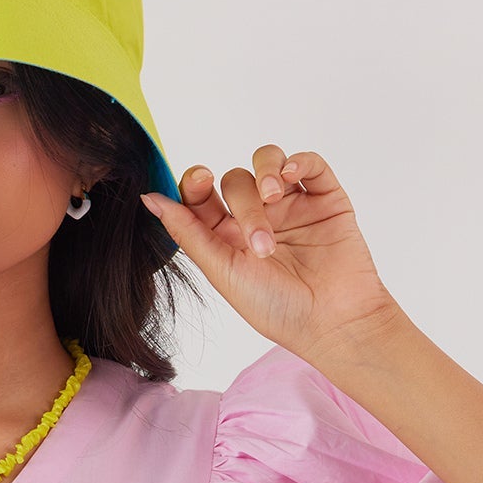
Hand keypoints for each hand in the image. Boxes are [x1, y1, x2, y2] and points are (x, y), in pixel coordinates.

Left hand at [142, 147, 401, 365]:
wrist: (333, 321)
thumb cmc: (277, 308)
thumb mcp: (223, 271)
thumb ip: (188, 232)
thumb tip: (148, 198)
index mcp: (226, 236)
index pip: (202, 194)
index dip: (196, 182)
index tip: (201, 181)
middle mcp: (257, 216)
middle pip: (235, 180)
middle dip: (244, 204)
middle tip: (261, 243)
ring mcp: (292, 206)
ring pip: (267, 163)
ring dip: (265, 173)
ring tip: (274, 197)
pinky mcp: (325, 199)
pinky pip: (310, 164)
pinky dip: (298, 161)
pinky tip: (290, 176)